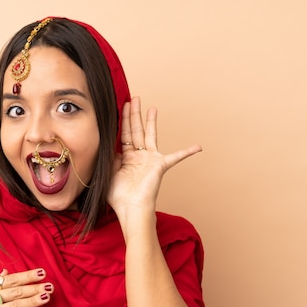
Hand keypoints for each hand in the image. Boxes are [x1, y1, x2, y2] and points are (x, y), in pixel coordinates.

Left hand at [107, 97, 201, 215]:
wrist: (130, 209)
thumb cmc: (118, 197)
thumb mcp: (107, 173)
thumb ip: (109, 157)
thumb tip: (110, 144)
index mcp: (126, 159)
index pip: (124, 135)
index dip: (123, 121)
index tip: (121, 106)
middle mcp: (139, 157)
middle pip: (135, 130)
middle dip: (134, 114)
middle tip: (134, 98)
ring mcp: (150, 160)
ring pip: (149, 135)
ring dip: (151, 121)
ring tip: (151, 107)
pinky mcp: (159, 165)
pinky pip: (176, 157)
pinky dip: (187, 152)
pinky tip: (198, 147)